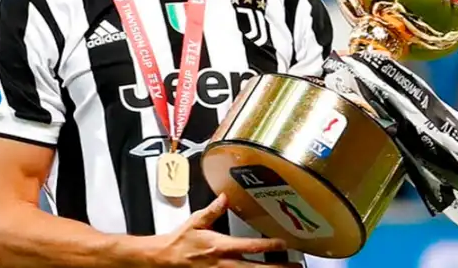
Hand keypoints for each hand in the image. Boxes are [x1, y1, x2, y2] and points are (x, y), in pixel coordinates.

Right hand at [152, 194, 300, 266]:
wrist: (162, 260)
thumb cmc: (178, 243)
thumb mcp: (195, 222)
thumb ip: (212, 210)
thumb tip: (224, 197)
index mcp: (221, 246)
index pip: (251, 246)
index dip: (270, 246)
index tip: (284, 243)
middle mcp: (224, 263)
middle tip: (295, 267)